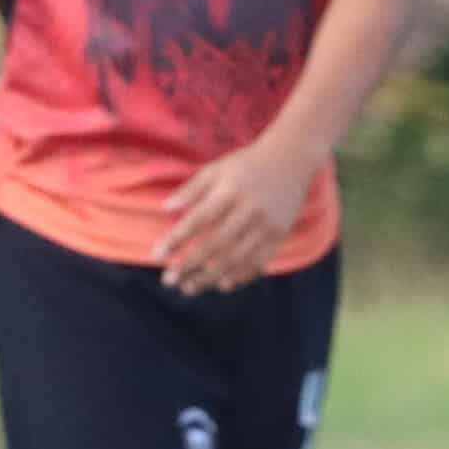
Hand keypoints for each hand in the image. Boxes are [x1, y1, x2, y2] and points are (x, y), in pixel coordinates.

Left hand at [155, 134, 320, 293]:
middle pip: (216, 244)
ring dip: (210, 277)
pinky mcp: (280, 236)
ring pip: (236, 258)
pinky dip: (240, 276)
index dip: (177, 239)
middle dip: (190, 265)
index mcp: (230, 191)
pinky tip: (222, 285)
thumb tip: (164, 208)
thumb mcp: (216, 169)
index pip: (198, 220)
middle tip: (169, 281)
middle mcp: (249, 210)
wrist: (291, 160)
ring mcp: (267, 225)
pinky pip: (259, 262)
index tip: (157, 255)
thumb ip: (191, 189)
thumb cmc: (245, 165)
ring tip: (189, 288)